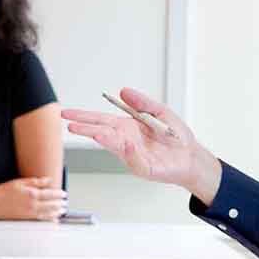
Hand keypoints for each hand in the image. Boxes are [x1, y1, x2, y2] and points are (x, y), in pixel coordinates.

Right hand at [0, 177, 66, 220]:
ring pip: (48, 213)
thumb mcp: (20, 182)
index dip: (59, 194)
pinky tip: (53, 220)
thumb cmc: (4, 191)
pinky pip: (41, 220)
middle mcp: (32, 204)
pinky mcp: (26, 219)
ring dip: (57, 212)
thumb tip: (48, 180)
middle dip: (60, 204)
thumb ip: (36, 182)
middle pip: (51, 205)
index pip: (50, 194)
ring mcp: (29, 213)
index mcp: (32, 193)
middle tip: (66, 203)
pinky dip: (49, 220)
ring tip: (62, 211)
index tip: (64, 194)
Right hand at [62, 88, 221, 203]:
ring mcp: (133, 156)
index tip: (67, 113)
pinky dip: (129, 152)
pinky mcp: (144, 168)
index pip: (100, 120)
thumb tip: (122, 90)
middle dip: (85, 128)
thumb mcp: (160, 111)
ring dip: (102, 138)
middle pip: (101, 132)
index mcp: (126, 127)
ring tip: (89, 132)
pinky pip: (135, 160)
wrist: (191, 156)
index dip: (83, 116)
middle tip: (68, 124)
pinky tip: (124, 142)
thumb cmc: (175, 136)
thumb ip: (142, 102)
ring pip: (114, 146)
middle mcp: (126, 141)